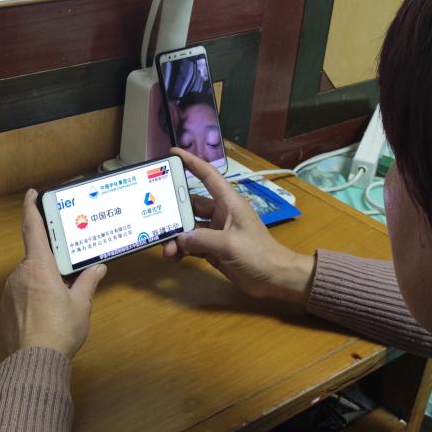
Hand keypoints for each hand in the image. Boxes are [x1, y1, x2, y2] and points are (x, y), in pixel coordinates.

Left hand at [2, 189, 107, 358]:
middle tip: (68, 275)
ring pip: (29, 277)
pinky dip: (33, 296)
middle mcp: (20, 273)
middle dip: (50, 264)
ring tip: (60, 302)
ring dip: (43, 282)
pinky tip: (47, 313)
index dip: (31, 208)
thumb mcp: (81, 305)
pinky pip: (21, 293)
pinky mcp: (5, 307)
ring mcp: (9, 291)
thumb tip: (98, 267)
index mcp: (39, 266)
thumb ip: (88, 282)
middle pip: (36, 259)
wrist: (33, 361)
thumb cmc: (60, 329)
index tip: (32, 193)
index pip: (33, 228)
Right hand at [163, 148, 316, 306]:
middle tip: (156, 218)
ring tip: (166, 250)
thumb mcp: (230, 244)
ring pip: (189, 228)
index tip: (173, 153)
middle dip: (174, 212)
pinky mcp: (214, 248)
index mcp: (229, 202)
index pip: (208, 176)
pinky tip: (174, 257)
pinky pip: (193, 244)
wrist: (275, 278)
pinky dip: (182, 249)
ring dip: (177, 236)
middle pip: (191, 205)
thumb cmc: (258, 254)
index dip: (191, 162)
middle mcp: (221, 213)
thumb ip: (202, 239)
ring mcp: (216, 231)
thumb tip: (179, 238)